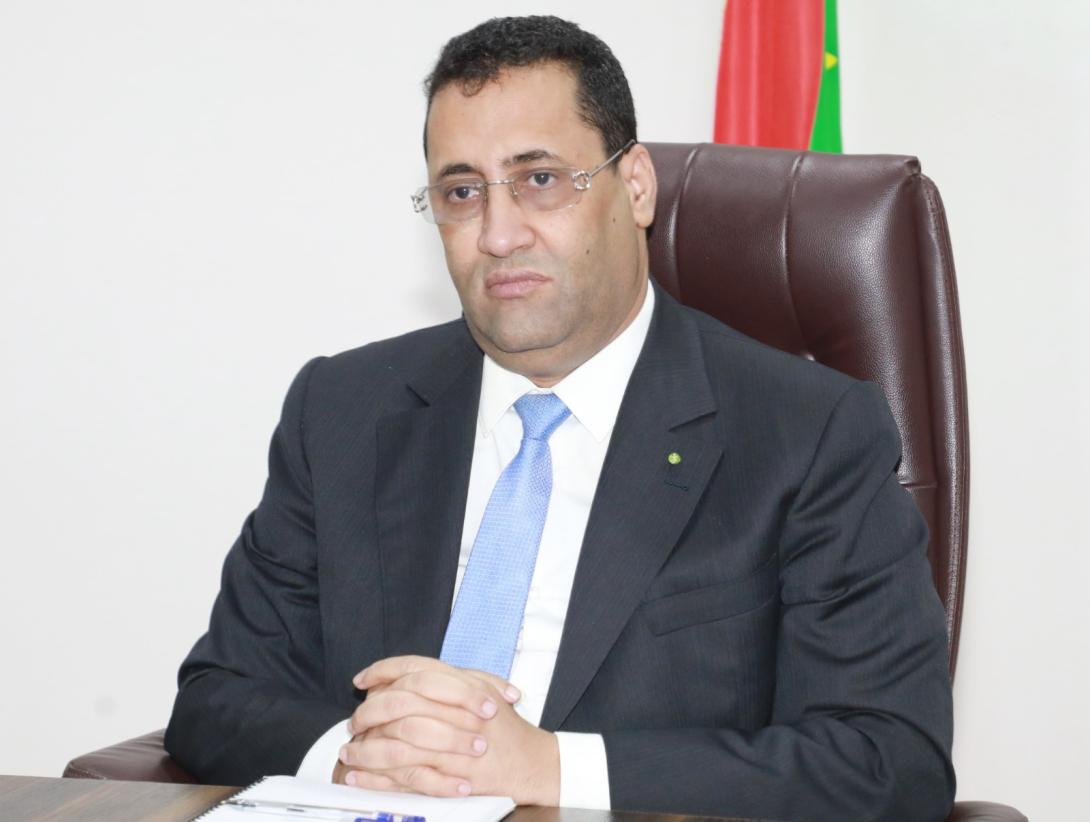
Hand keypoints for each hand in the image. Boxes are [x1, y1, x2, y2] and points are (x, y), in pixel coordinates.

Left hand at [335, 656, 559, 804]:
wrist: (532, 762)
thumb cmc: (506, 728)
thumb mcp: (484, 689)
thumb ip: (451, 678)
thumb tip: (407, 674)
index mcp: (463, 685)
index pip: (415, 668)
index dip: (383, 671)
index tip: (361, 680)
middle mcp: (457, 711)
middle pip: (400, 703)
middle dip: (369, 712)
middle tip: (355, 721)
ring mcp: (453, 745)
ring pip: (396, 743)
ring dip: (365, 749)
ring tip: (349, 752)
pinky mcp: (450, 777)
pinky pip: (403, 777)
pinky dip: (376, 778)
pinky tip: (359, 777)